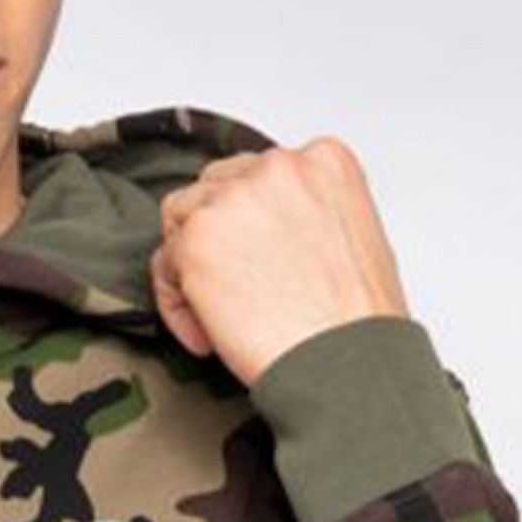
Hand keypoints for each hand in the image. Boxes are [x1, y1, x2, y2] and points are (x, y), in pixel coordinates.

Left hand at [148, 136, 411, 386]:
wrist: (346, 361)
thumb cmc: (356, 323)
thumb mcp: (351, 239)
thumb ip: (306, 217)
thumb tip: (262, 234)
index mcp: (324, 160)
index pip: (258, 175)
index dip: (248, 225)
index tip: (252, 261)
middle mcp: (278, 167)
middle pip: (215, 188)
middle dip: (216, 239)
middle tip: (233, 291)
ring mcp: (234, 198)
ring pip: (182, 219)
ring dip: (191, 267)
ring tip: (221, 315)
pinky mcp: (198, 237)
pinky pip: (165, 265)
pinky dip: (178, 305)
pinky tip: (210, 336)